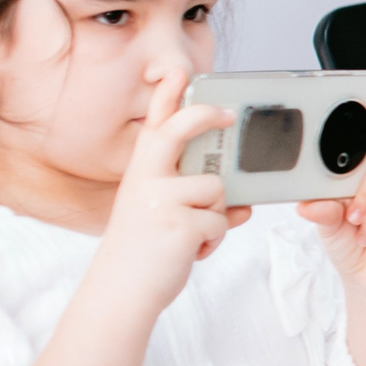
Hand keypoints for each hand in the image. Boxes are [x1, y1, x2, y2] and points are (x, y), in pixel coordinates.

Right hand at [93, 72, 251, 319]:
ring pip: (217, 190)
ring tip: (191, 236)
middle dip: (203, 115)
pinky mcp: (179, 224)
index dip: (168, 95)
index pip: (154, 123)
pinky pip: (220, 222)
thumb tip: (245, 203)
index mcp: (141, 173)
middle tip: (229, 114)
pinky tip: (191, 253)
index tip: (182, 72)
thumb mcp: (159, 214)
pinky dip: (214, 242)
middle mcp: (145, 179)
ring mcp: (159, 200)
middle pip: (177, 130)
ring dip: (215, 217)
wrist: (120, 293)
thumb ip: (193, 199)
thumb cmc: (144, 252)